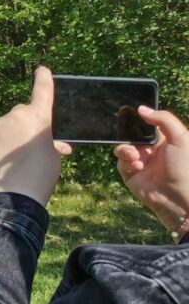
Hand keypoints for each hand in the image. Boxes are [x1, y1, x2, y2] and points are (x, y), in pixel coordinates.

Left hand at [0, 67, 72, 206]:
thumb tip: (60, 146)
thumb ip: (54, 143)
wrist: (15, 191)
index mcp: (39, 117)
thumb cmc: (41, 174)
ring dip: (11, 133)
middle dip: (26, 123)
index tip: (42, 69)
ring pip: (7, 123)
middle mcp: (17, 114)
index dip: (43, 79)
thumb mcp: (54, 156)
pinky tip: (2, 157)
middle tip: (29, 145)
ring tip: (15, 156)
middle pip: (22, 112)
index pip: (43, 91)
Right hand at [114, 107, 188, 232]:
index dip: (136, 119)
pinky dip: (126, 162)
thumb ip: (163, 119)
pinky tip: (137, 167)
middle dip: (127, 135)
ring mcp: (139, 161)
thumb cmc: (184, 166)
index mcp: (162, 139)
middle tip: (130, 135)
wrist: (177, 195)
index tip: (126, 112)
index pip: (144, 124)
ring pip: (122, 148)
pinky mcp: (130, 174)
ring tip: (135, 156)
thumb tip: (141, 108)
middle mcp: (149, 149)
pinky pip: (120, 163)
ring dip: (126, 150)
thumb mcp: (180, 137)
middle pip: (129, 135)